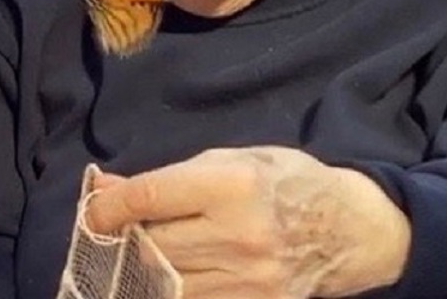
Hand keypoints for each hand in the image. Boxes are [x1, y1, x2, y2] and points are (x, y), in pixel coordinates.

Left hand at [84, 146, 410, 297]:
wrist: (352, 229)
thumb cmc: (286, 183)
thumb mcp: (230, 161)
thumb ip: (166, 178)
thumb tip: (103, 186)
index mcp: (232, 186)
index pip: (148, 199)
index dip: (108, 207)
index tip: (94, 211)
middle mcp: (240, 235)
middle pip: (153, 244)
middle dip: (132, 236)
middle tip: (129, 228)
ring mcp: (250, 279)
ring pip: (167, 280)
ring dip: (150, 266)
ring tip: (157, 250)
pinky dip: (176, 290)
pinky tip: (177, 275)